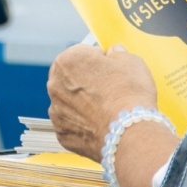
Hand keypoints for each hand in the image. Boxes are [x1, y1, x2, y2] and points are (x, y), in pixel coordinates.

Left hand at [46, 43, 158, 161]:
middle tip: (109, 91)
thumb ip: (118, 53)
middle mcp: (55, 84)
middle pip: (71, 78)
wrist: (130, 132)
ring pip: (69, 103)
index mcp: (67, 60)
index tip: (110, 70)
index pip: (82, 54)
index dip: (99, 61)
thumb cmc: (129, 94)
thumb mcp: (131, 61)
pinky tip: (101, 126)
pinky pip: (72, 125)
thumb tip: (115, 53)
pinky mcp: (62, 133)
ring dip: (83, 104)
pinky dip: (84, 125)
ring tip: (107, 111)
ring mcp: (56, 111)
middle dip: (87, 82)